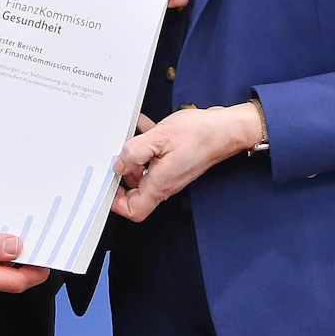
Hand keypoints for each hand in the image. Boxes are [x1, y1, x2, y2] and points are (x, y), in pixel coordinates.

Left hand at [112, 105, 263, 221]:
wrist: (228, 128)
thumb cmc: (199, 134)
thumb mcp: (158, 138)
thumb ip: (134, 152)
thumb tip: (118, 165)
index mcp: (160, 184)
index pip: (134, 210)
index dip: (117, 203)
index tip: (107, 185)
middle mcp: (165, 182)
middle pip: (135, 190)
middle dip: (121, 173)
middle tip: (113, 155)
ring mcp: (171, 172)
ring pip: (143, 171)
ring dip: (133, 154)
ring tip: (127, 135)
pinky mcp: (176, 160)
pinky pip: (155, 156)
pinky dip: (146, 142)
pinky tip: (142, 125)